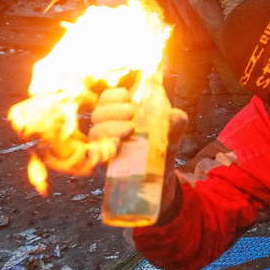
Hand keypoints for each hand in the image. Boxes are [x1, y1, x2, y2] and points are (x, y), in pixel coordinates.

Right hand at [89, 87, 187, 215]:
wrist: (162, 173)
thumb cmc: (163, 144)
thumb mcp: (173, 130)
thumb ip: (175, 120)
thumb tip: (174, 115)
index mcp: (122, 112)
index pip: (107, 98)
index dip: (113, 95)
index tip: (127, 97)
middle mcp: (109, 126)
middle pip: (98, 114)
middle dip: (112, 110)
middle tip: (131, 113)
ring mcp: (105, 144)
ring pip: (95, 132)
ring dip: (109, 127)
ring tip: (130, 130)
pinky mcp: (104, 162)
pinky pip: (93, 154)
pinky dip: (102, 149)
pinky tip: (115, 147)